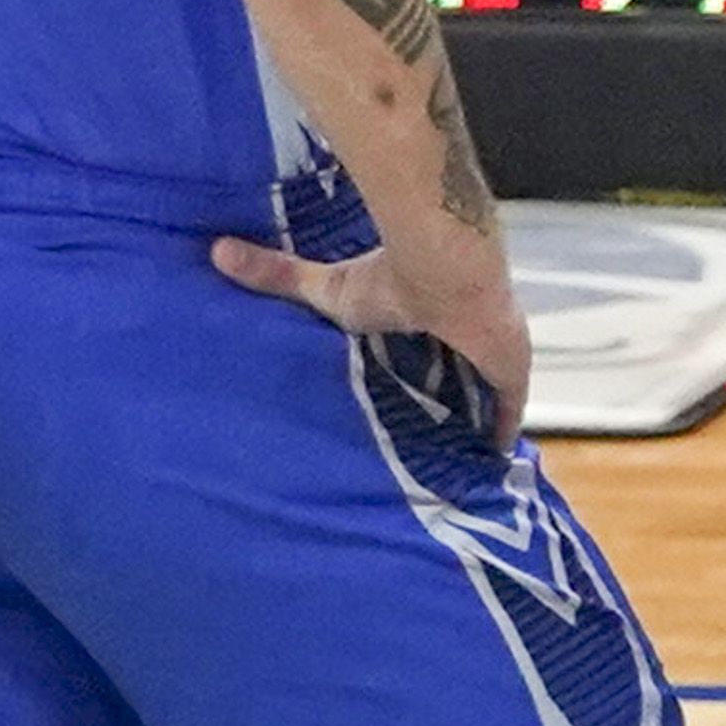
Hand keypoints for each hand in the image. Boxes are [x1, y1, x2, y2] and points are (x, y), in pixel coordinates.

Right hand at [213, 234, 535, 448]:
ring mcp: (490, 357)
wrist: (444, 266)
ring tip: (449, 475)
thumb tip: (214, 250)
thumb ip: (277, 274)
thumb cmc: (389, 275)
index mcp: (427, 320)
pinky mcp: (511, 375)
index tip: (400, 406)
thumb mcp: (327, 289)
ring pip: (484, 400)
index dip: (417, 376)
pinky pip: (508, 417)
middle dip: (445, 407)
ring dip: (470, 426)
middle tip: (423, 455)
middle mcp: (461, 339)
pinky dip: (498, 440)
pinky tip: (486, 473)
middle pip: (456, 379)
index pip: (425, 352)